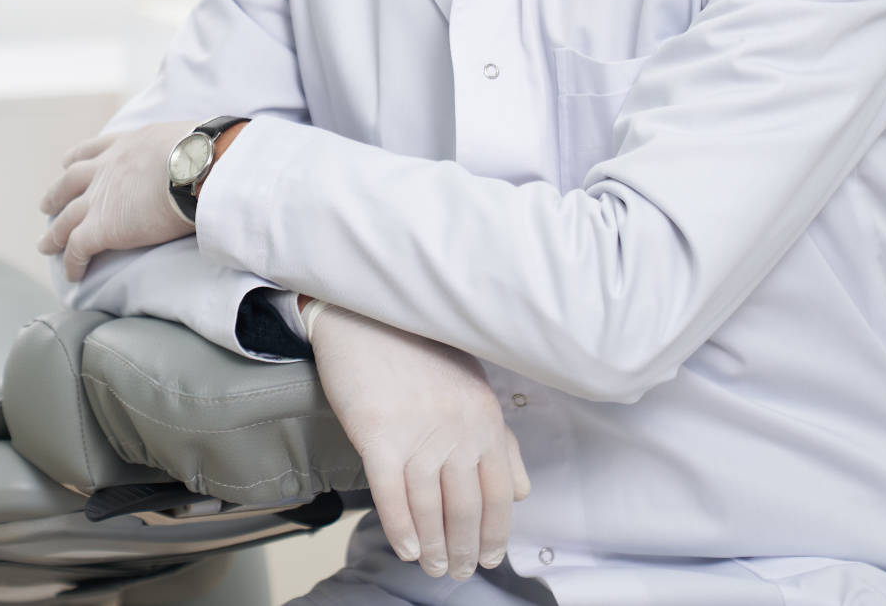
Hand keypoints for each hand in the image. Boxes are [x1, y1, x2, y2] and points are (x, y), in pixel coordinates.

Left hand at [37, 121, 196, 280]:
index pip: (93, 150)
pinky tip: (72, 275)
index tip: (66, 163)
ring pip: (66, 220)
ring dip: (54, 234)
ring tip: (45, 245)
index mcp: (126, 145)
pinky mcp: (100, 228)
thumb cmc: (202, 153)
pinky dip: (72, 263)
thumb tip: (199, 160)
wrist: (194, 166)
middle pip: (70, 184)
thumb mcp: (183, 140)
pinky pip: (77, 249)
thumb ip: (178, 151)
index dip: (77, 159)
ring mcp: (99, 199)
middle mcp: (105, 169)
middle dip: (56, 195)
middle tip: (46, 205)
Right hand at [309, 305, 529, 579]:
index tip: (491, 556)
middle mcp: (457, 432)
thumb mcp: (471, 385)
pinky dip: (401, 528)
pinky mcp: (378, 437)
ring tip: (431, 566)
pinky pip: (392, 495)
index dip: (496, 532)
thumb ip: (498, 439)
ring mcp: (417, 436)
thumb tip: (521, 489)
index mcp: (485, 419)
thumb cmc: (417, 348)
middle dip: (464, 548)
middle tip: (458, 572)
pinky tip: (406, 547)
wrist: (365, 315)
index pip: (501, 493)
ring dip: (434, 546)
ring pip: (431, 508)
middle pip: (466, 508)